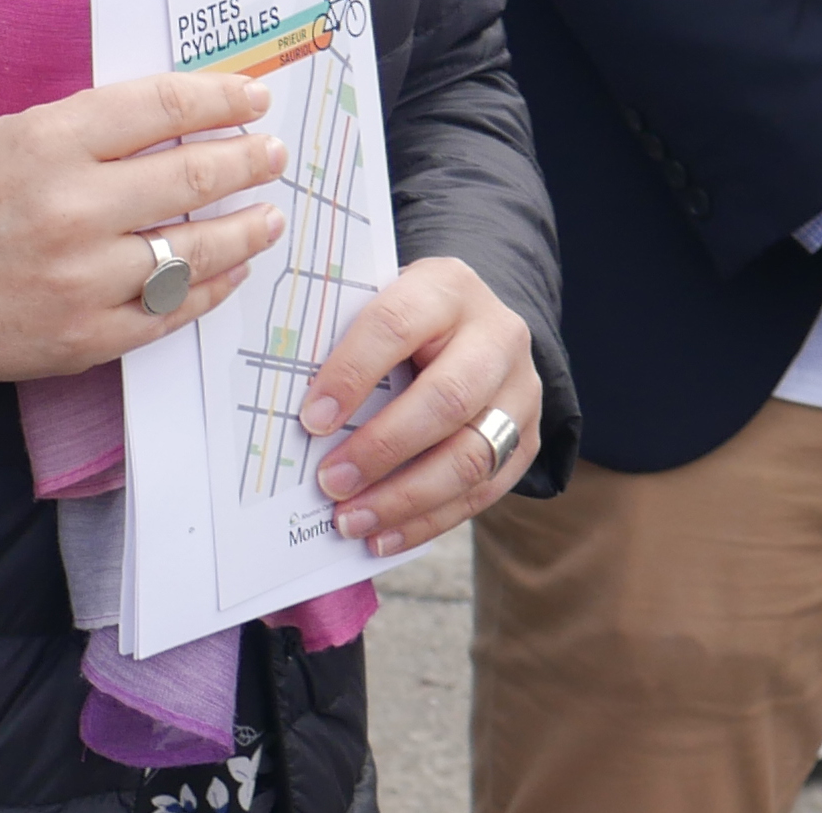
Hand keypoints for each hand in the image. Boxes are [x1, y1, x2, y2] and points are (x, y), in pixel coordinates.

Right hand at [0, 72, 288, 397]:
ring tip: (269, 215)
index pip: (158, 108)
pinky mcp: (86, 337)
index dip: (217, 98)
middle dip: (246, 160)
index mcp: (46, 143)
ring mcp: (82, 279)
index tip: (252, 95)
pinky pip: (172, 311)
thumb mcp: (3, 137)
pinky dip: (210, 287)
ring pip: (194, 250)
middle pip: (191, 177)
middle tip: (272, 153)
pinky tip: (229, 270)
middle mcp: (71, 208)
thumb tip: (168, 120)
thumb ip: (81, 130)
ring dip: (245, 229)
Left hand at [298, 257, 539, 556]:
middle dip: (381, 449)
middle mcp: (497, 336)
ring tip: (351, 521)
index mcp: (446, 286)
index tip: (310, 419)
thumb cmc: (403, 314)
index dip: (352, 374)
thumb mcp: (377, 300)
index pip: (395, 326)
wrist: (475, 320)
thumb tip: (291, 405)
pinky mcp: (529, 439)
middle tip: (329, 483)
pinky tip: (384, 535)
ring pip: (470, 456)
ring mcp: (521, 391)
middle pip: (445, 402)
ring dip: (404, 498)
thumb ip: (342, 337)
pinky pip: (483, 490)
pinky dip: (429, 520)